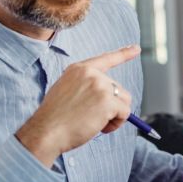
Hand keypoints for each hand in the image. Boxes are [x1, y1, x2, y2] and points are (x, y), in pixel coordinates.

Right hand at [16, 45, 139, 166]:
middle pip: (118, 89)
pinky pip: (125, 113)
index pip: (106, 59)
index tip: (136, 48)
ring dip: (115, 116)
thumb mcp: (66, 92)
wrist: (46, 132)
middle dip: (112, 106)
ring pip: (124, 101)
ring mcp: (100, 85)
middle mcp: (90, 73)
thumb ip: (86, 88)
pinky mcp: (107, 101)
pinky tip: (100, 127)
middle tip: (93, 119)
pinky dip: (117, 124)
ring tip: (96, 123)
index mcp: (78, 69)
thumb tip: (110, 99)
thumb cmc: (54, 119)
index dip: (123, 54)